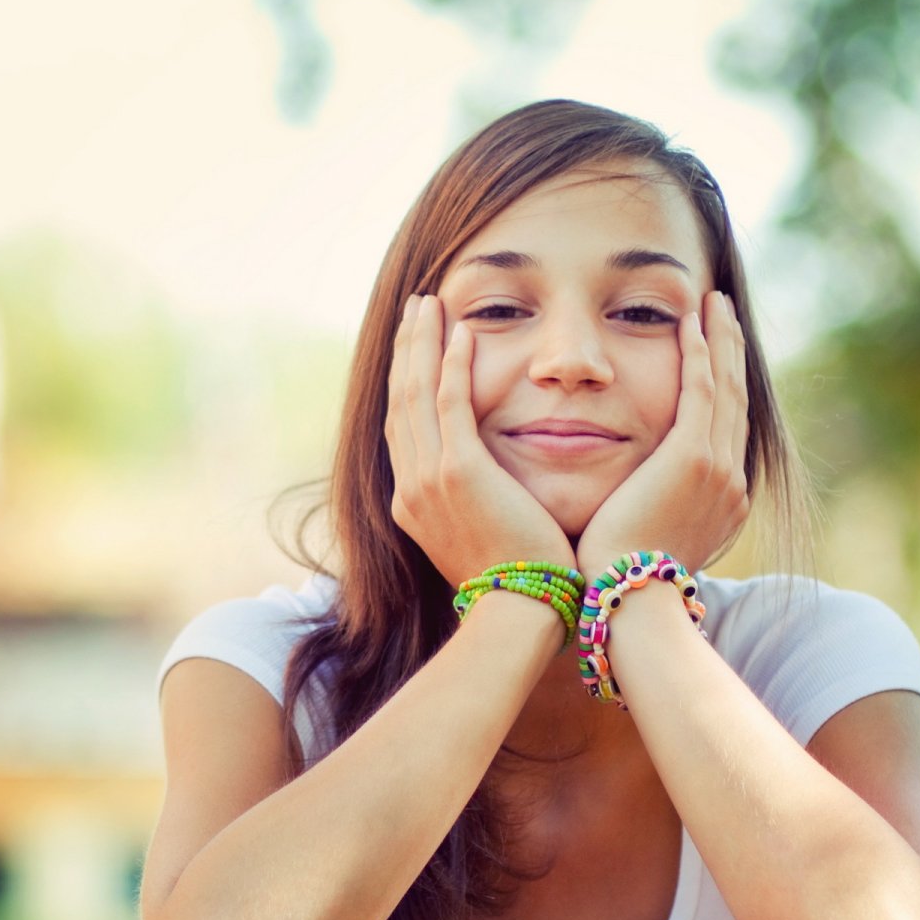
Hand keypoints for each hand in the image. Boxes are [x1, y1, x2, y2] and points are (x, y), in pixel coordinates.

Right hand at [387, 294, 575, 586]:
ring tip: (430, 305)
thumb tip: (493, 492)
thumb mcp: (482, 540)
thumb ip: (479, 505)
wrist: (520, 615)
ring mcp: (427, 481)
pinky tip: (461, 333)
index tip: (416, 346)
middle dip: (406, 350)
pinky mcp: (458, 474)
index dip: (406, 380)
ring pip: (415, 394)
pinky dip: (450, 364)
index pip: (403, 427)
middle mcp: (409, 488)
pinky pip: (449, 403)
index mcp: (411, 505)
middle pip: (399, 401)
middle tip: (416, 309)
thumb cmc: (516, 586)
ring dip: (422, 344)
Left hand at [573, 290, 750, 575]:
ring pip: (724, 386)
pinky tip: (690, 323)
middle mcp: (729, 480)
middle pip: (734, 399)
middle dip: (730, 352)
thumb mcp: (646, 543)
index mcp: (720, 501)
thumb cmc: (621, 584)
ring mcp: (717, 467)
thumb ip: (646, 512)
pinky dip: (699, 353)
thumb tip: (630, 505)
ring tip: (714, 304)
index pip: (724, 429)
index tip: (715, 355)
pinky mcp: (693, 457)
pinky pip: (701, 389)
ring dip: (719, 340)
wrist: (630, 603)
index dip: (723, 386)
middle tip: (724, 313)